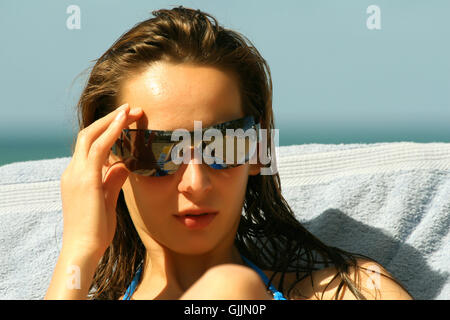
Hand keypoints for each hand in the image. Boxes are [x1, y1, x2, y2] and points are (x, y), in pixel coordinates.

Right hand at [60, 103, 142, 256]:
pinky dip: (111, 132)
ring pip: (91, 136)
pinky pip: (98, 148)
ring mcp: (76, 174)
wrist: (83, 248)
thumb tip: (123, 165)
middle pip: (88, 134)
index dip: (107, 130)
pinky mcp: (85, 179)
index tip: (126, 121)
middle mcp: (73, 171)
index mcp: (76, 176)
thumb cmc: (96, 229)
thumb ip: (113, 180)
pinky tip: (125, 122)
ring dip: (112, 121)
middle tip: (131, 109)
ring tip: (131, 110)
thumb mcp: (107, 199)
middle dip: (110, 120)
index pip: (89, 145)